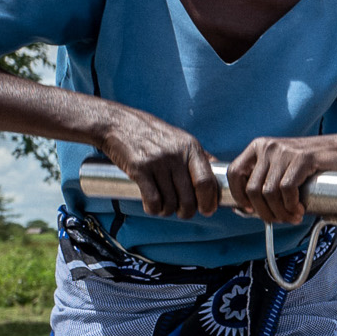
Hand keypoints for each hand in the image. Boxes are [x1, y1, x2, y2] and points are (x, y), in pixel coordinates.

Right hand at [97, 110, 217, 219]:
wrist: (117, 123)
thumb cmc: (152, 133)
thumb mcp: (180, 138)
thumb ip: (199, 156)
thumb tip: (218, 175)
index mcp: (191, 148)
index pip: (207, 182)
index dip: (209, 202)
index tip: (207, 210)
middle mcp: (176, 155)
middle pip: (189, 198)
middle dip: (187, 212)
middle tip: (183, 213)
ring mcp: (157, 162)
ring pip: (170, 202)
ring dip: (168, 211)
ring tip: (165, 208)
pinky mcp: (139, 169)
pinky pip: (152, 200)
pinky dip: (154, 209)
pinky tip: (152, 207)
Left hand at [224, 135, 336, 224]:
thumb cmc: (313, 165)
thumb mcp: (283, 167)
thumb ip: (266, 180)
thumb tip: (248, 207)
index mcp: (258, 147)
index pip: (235, 173)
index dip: (239, 196)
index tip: (250, 209)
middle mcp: (268, 147)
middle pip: (253, 189)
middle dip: (265, 211)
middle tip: (280, 220)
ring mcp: (284, 152)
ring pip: (269, 192)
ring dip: (280, 212)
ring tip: (293, 217)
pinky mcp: (302, 158)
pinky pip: (287, 188)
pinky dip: (291, 205)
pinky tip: (299, 210)